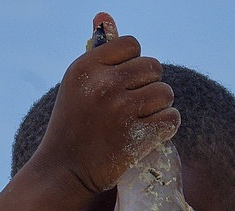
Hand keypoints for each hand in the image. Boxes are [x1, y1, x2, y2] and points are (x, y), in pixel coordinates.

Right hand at [29, 28, 178, 196]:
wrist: (63, 171)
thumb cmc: (73, 125)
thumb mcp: (77, 85)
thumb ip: (97, 51)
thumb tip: (104, 14)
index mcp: (86, 67)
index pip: (132, 45)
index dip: (132, 64)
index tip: (121, 83)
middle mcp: (103, 85)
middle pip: (153, 67)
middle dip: (148, 85)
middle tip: (132, 104)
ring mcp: (121, 111)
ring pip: (165, 92)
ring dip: (158, 106)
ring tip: (138, 120)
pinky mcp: (137, 136)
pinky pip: (171, 118)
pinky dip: (164, 127)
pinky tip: (147, 133)